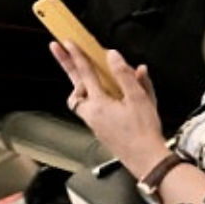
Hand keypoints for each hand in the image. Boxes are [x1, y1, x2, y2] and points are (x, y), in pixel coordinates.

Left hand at [55, 40, 164, 169]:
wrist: (147, 160)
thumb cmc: (144, 133)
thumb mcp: (140, 99)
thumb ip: (125, 76)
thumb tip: (114, 57)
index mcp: (100, 103)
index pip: (85, 73)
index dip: (77, 55)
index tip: (68, 43)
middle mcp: (92, 113)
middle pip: (75, 84)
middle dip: (66, 65)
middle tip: (57, 49)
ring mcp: (94, 122)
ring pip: (80, 99)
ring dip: (80, 85)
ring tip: (83, 72)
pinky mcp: (99, 129)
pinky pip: (90, 108)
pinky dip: (93, 97)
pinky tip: (108, 94)